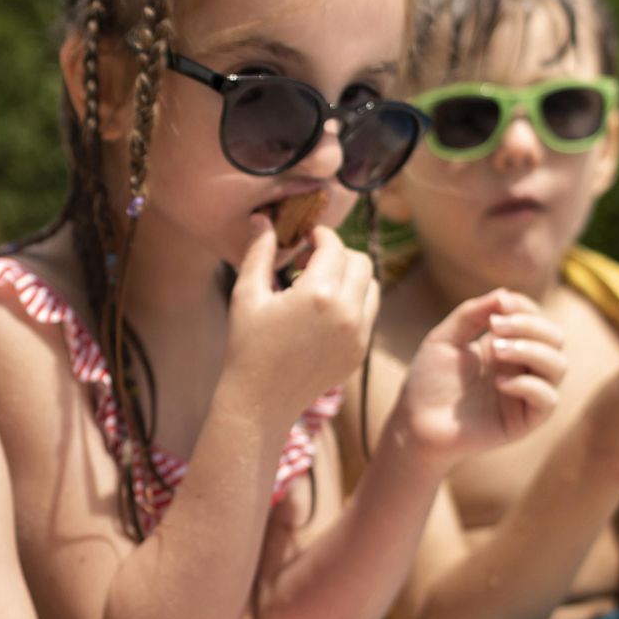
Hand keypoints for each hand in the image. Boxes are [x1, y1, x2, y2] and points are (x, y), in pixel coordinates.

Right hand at [224, 217, 377, 426]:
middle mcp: (347, 312)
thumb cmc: (247, 346)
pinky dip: (354, 303)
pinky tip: (324, 311)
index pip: (333, 246)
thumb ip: (258, 252)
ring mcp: (359, 334)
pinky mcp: (360, 351)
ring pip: (372, 286)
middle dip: (338, 254)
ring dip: (351, 277)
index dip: (319, 235)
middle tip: (311, 261)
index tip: (304, 239)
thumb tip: (263, 217)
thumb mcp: (247, 295)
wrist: (260, 401)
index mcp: (318, 294)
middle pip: (360, 261)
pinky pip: (369, 313)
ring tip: (320, 285)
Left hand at [391, 290, 566, 458]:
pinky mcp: (524, 421)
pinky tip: (498, 382)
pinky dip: (528, 385)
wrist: (414, 423)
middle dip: (530, 326)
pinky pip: (547, 400)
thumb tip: (503, 294)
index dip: (524, 307)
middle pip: (555, 338)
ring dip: (531, 350)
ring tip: (497, 349)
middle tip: (496, 327)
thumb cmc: (428, 382)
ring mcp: (525, 394)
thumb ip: (471, 314)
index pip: (536, 319)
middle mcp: (522, 369)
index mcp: (507, 346)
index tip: (498, 304)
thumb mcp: (445, 338)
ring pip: (558, 366)